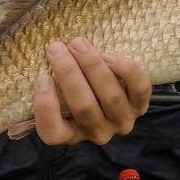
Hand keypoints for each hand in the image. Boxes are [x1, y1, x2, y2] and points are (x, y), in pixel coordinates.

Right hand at [32, 38, 151, 145]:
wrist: (114, 88)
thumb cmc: (78, 87)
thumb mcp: (59, 93)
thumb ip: (48, 84)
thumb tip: (38, 61)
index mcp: (70, 135)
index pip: (53, 133)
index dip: (45, 107)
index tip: (41, 77)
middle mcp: (98, 133)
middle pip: (84, 108)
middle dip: (69, 74)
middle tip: (57, 48)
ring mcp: (122, 121)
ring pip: (110, 97)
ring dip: (93, 67)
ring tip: (78, 44)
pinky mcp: (141, 106)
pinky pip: (139, 89)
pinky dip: (125, 70)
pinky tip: (108, 54)